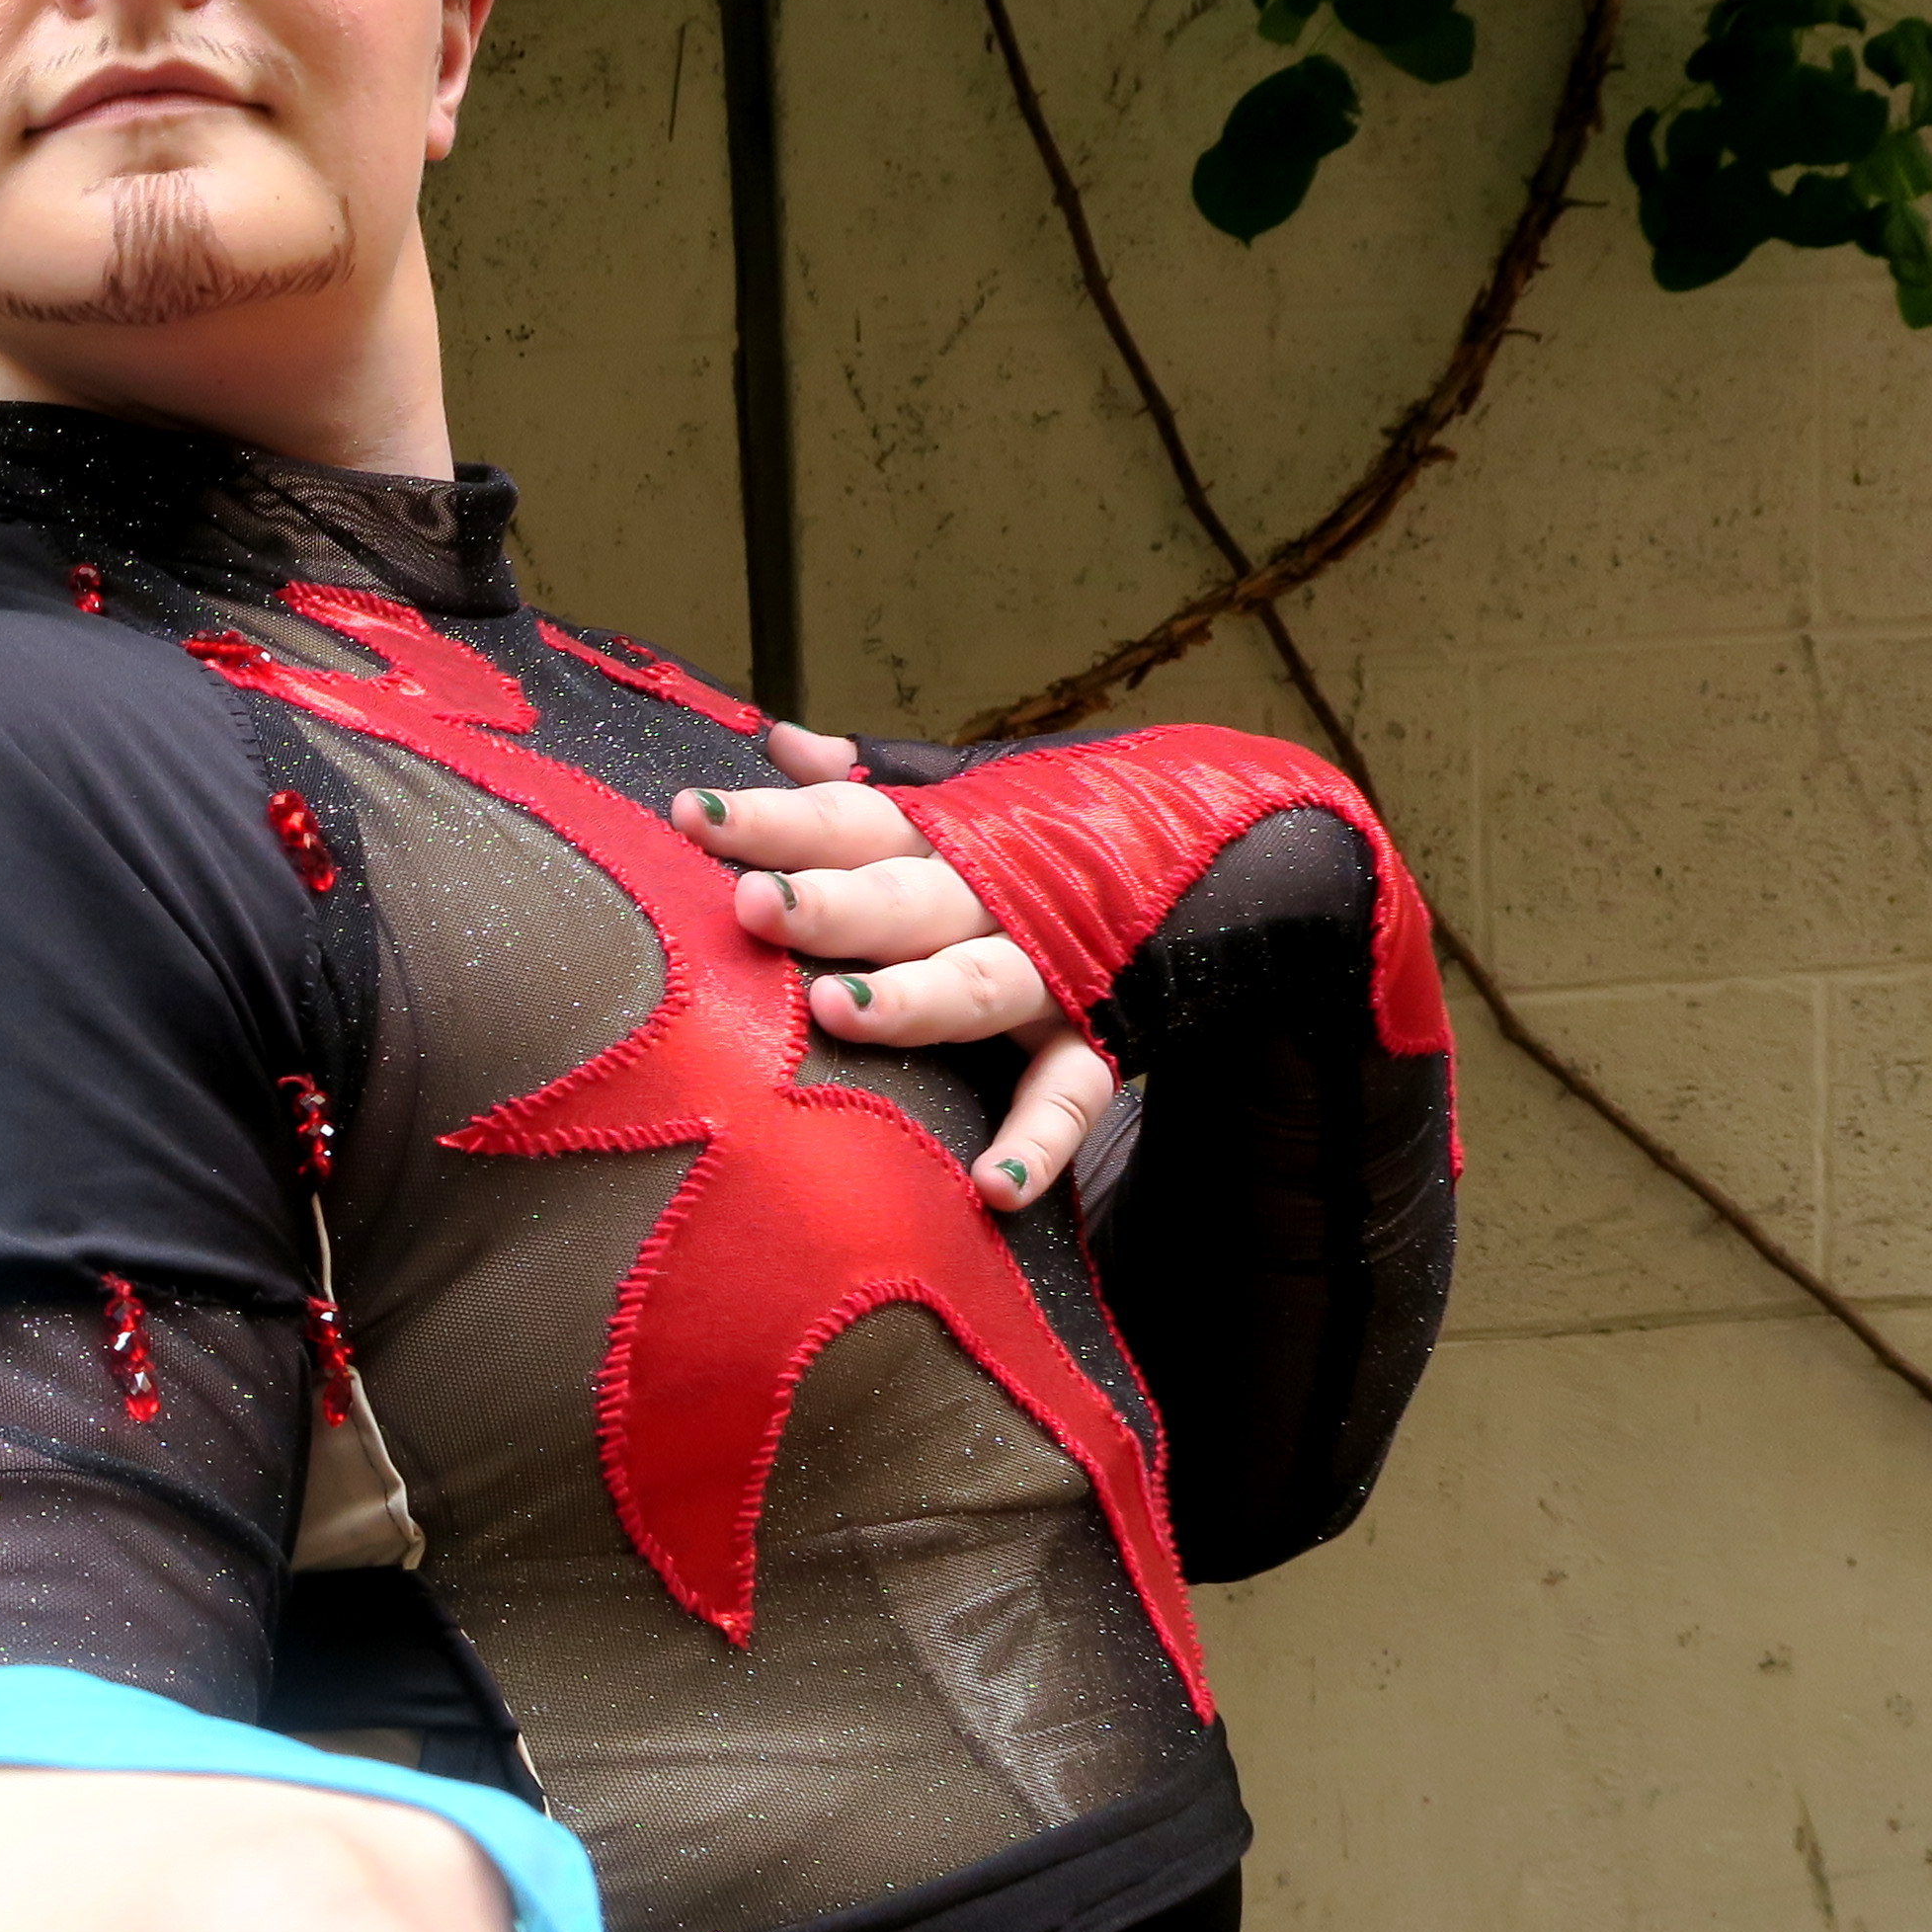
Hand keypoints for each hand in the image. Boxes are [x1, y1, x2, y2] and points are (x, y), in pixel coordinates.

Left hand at [672, 726, 1118, 1211]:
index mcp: (949, 835)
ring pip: (978, 984)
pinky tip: (991, 1188)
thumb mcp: (978, 790)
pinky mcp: (1102, 1037)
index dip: (775, 820)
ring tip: (835, 1011)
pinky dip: (1038, 1142)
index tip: (691, 817)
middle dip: (831, 901)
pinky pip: (1070, 1094)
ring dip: (913, 999)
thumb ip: (875, 781)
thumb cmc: (1068, 829)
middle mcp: (996, 895)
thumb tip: (782, 743)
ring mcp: (1054, 968)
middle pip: (904, 899)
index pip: (851, 819)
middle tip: (753, 905)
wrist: (1239, 853)